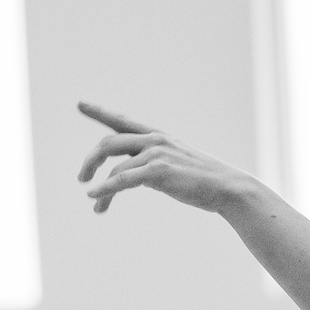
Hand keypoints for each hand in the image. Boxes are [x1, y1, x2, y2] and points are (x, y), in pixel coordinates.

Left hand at [76, 102, 255, 214]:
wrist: (228, 188)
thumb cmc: (204, 182)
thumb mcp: (176, 166)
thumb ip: (152, 165)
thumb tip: (133, 176)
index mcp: (158, 136)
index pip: (122, 121)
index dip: (100, 112)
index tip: (81, 104)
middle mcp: (154, 140)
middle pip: (108, 144)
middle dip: (90, 160)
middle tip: (81, 177)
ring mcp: (156, 154)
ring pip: (114, 168)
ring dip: (100, 188)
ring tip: (95, 206)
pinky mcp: (158, 171)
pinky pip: (122, 180)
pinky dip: (105, 190)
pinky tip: (94, 198)